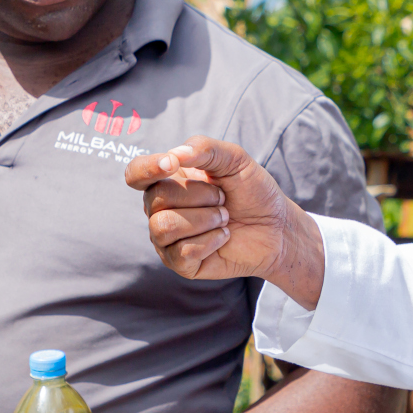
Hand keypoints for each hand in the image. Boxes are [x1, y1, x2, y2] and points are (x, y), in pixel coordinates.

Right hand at [124, 136, 325, 307]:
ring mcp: (167, 239)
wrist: (276, 227)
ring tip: (224, 218)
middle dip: (199, 195)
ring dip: (204, 219)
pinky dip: (210, 240)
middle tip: (223, 199)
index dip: (147, 168)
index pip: (136, 173)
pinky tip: (223, 237)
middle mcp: (161, 210)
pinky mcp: (180, 264)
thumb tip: (175, 154)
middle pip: (156, 198)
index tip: (171, 164)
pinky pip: (182, 251)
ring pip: (163, 226)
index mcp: (168, 181)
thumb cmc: (252, 191)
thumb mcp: (235, 160)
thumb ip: (205, 149)